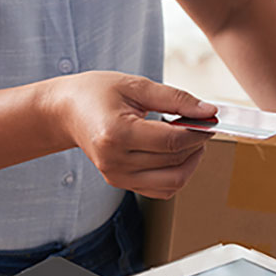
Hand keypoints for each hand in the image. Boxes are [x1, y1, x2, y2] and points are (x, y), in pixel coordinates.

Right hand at [53, 71, 215, 198]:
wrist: (67, 112)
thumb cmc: (97, 93)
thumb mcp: (136, 86)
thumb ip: (175, 99)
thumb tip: (209, 112)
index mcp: (116, 134)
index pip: (171, 142)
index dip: (198, 133)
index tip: (209, 121)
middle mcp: (114, 161)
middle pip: (174, 163)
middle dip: (197, 145)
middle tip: (201, 126)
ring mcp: (116, 176)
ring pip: (172, 182)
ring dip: (190, 163)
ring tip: (189, 141)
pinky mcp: (120, 183)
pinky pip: (161, 190)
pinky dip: (176, 174)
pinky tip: (175, 153)